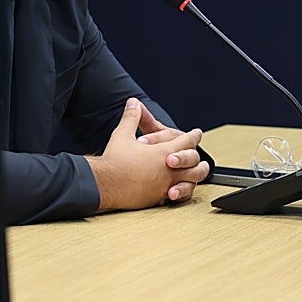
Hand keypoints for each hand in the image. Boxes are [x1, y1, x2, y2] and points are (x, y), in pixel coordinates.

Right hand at [85, 98, 208, 210]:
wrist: (105, 184)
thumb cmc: (114, 160)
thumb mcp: (123, 134)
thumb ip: (132, 118)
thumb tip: (133, 103)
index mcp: (163, 152)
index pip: (187, 141)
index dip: (193, 136)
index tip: (197, 133)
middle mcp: (169, 170)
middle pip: (194, 162)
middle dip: (196, 157)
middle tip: (197, 154)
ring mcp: (165, 186)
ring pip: (190, 182)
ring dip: (193, 177)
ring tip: (194, 174)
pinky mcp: (158, 198)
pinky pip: (177, 197)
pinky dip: (180, 192)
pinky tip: (176, 190)